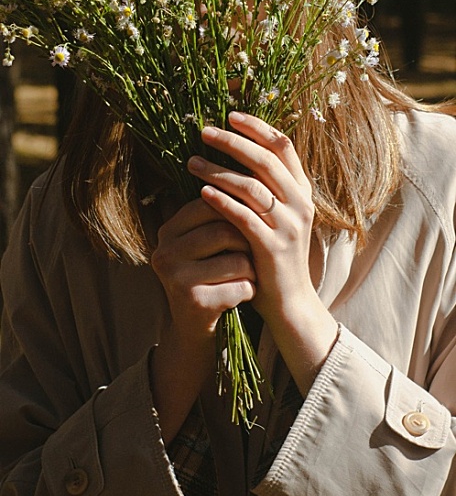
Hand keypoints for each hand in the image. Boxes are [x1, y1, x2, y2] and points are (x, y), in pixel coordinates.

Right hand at [150, 196, 255, 442]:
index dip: (240, 211)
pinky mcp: (191, 303)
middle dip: (248, 241)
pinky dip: (250, 290)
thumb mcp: (208, 241)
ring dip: (252, 267)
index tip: (251, 224)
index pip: (211, 202)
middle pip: (224, 229)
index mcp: (168, 229)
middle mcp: (164, 250)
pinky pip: (238, 287)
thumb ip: (220, 209)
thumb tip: (251, 167)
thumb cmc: (212, 275)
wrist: (196, 328)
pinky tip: (243, 296)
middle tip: (254, 251)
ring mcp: (174, 278)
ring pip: (235, 258)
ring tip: (248, 273)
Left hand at [187, 111, 338, 395]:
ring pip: (253, 187)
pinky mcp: (272, 248)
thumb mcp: (278, 216)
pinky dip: (222, 202)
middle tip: (203, 132)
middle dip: (233, 142)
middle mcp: (300, 204)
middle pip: (266, 160)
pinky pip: (244, 218)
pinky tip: (201, 192)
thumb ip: (266, 187)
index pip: (283, 146)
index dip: (257, 127)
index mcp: (302, 191)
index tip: (230, 115)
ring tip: (191, 162)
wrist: (289, 303)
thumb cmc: (275, 255)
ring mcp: (288, 226)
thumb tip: (237, 150)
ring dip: (219, 171)